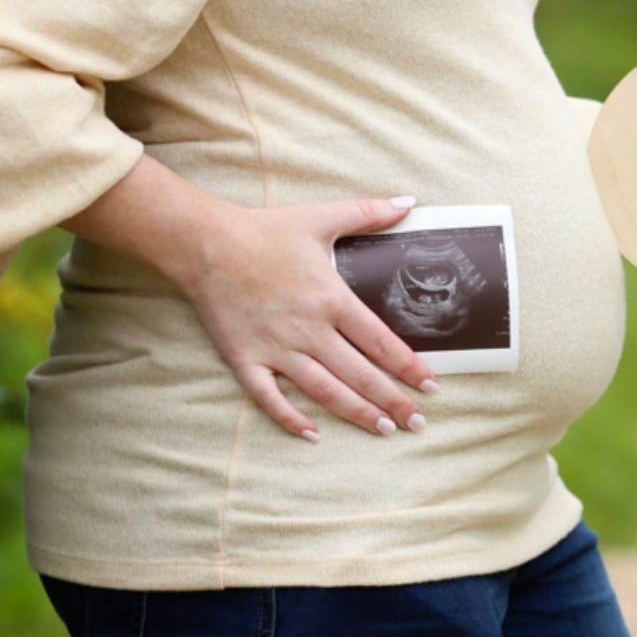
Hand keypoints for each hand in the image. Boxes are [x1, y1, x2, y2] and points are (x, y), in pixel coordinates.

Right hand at [163, 195, 438, 442]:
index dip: (409, 367)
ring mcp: (277, 348)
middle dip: (393, 401)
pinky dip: (291, 419)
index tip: (430, 385)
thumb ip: (368, 213)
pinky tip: (312, 434)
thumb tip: (408, 202)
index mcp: (331, 299)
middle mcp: (309, 330)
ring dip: (357, 414)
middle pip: (361, 375)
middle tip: (417, 422)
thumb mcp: (322, 217)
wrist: (206, 243)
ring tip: (383, 430)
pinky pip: (270, 399)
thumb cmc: (265, 231)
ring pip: (325, 392)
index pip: (381, 343)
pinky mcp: (246, 359)